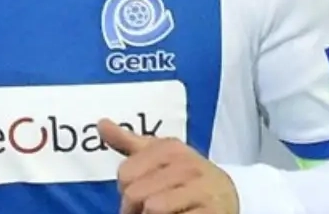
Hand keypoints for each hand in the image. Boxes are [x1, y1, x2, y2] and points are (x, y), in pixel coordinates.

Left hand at [98, 118, 238, 213]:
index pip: (125, 174)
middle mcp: (188, 165)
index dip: (125, 190)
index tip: (140, 193)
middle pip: (135, 194)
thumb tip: (100, 123)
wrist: (228, 196)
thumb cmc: (185, 176)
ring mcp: (202, 190)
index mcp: (170, 148)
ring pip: (153, 208)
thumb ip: (129, 142)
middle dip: (135, 209)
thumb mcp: (160, 155)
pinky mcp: (212, 212)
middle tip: (146, 211)